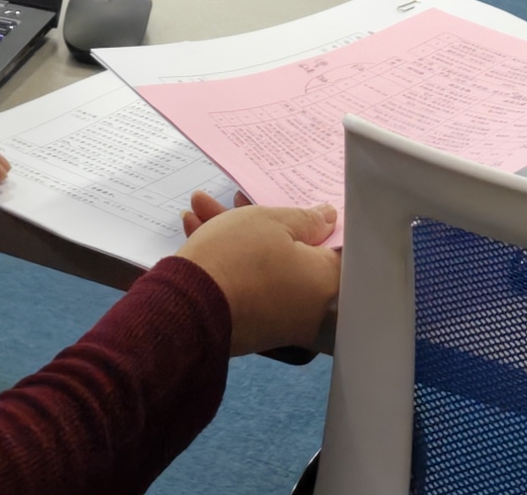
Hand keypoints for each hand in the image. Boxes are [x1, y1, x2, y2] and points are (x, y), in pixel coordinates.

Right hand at [177, 194, 343, 353]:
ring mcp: (280, 321)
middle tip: (238, 198)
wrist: (189, 310)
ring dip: (236, 237)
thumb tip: (329, 219)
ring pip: (264, 268)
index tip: (299, 205)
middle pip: (293, 255)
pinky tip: (196, 229)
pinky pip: (249, 286)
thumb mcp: (272, 222)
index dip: (318, 222)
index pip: (337, 247)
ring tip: (200, 206)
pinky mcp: (252, 327)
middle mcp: (310, 308)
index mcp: (326, 282)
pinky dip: (230, 262)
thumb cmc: (237, 259)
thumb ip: (306, 218)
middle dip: (262, 223)